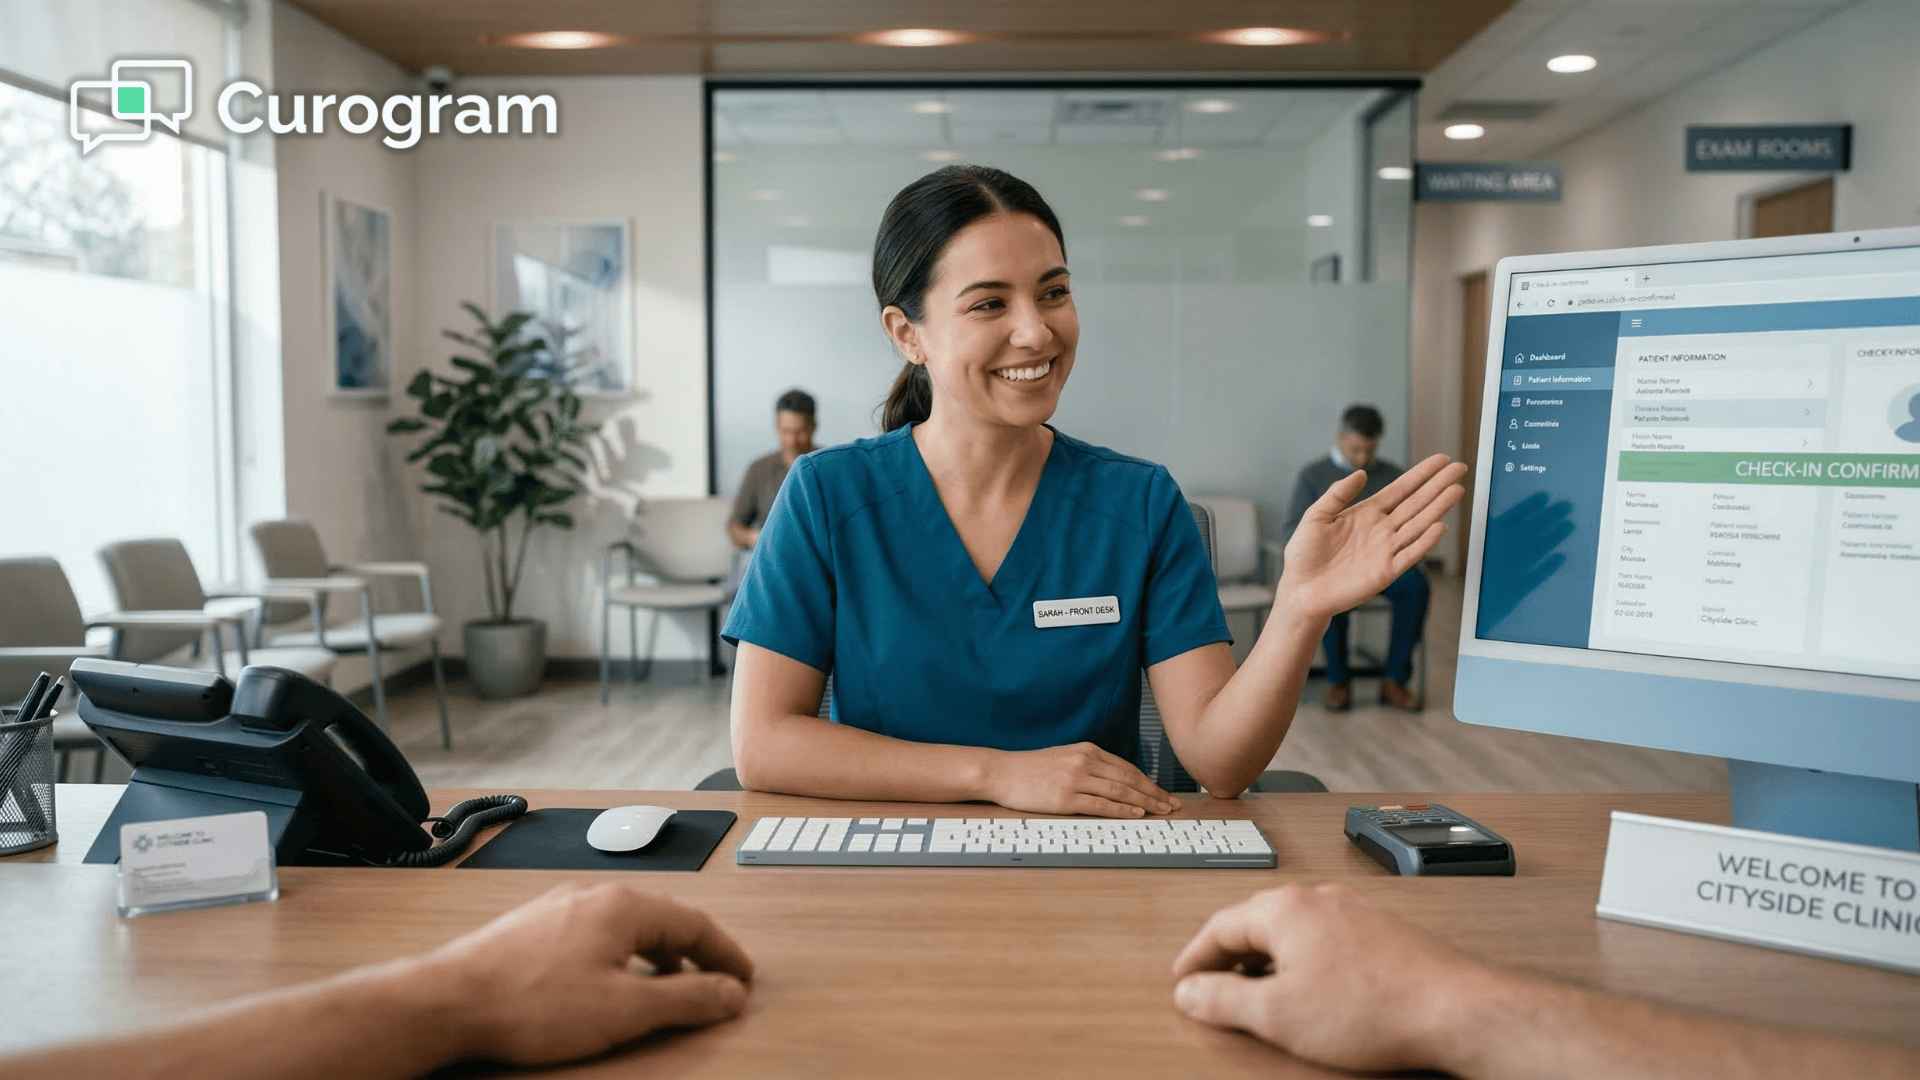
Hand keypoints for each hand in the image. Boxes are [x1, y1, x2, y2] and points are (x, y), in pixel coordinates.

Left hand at [420, 883, 753, 1065]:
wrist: (448, 1001)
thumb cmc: (530, 1002)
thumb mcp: (625, 1009)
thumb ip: (686, 1000)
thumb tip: (729, 993)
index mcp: (624, 907)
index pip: (697, 924)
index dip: (726, 956)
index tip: (743, 980)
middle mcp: (593, 896)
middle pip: (663, 920)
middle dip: (695, 955)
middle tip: (714, 985)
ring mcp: (559, 908)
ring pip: (626, 926)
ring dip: (657, 956)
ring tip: (666, 988)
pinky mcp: (534, 927)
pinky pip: (595, 934)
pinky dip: (621, 956)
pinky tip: (608, 983)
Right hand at [986, 741, 1180, 816]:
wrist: (1002, 772)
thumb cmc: (1031, 768)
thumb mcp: (1064, 757)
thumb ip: (1089, 765)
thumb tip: (1115, 780)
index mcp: (1087, 750)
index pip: (1127, 768)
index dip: (1149, 782)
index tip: (1163, 793)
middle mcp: (1084, 762)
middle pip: (1129, 779)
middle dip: (1154, 793)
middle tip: (1172, 805)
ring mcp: (1075, 779)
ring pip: (1120, 792)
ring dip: (1145, 803)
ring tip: (1162, 811)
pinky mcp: (1065, 798)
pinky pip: (1101, 805)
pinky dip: (1122, 810)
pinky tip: (1136, 814)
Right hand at [1171, 882, 1496, 1071]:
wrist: (1451, 1009)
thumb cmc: (1370, 1008)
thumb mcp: (1277, 1015)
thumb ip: (1223, 1000)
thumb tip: (1189, 991)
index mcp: (1284, 909)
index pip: (1219, 925)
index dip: (1194, 958)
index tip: (1183, 980)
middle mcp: (1318, 899)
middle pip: (1255, 921)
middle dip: (1229, 954)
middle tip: (1213, 985)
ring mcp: (1354, 910)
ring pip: (1294, 927)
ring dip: (1269, 957)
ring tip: (1262, 991)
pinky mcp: (1382, 929)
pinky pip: (1326, 936)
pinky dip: (1305, 958)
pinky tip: (1315, 987)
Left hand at [1277, 454, 1465, 621]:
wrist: (1300, 590)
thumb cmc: (1304, 555)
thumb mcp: (1316, 516)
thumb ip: (1337, 494)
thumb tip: (1360, 473)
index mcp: (1366, 514)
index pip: (1400, 489)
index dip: (1421, 474)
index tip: (1441, 460)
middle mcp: (1381, 530)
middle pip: (1416, 503)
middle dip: (1438, 485)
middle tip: (1460, 468)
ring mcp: (1386, 550)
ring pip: (1418, 524)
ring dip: (1438, 507)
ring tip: (1457, 489)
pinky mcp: (1385, 572)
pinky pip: (1410, 554)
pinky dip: (1425, 541)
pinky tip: (1439, 526)